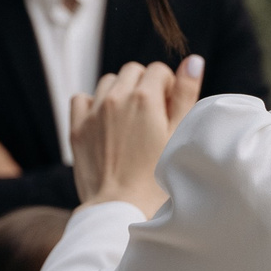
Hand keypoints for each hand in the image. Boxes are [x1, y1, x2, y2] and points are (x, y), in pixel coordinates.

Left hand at [69, 56, 203, 211]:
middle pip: (133, 70)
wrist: (121, 209)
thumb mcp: (180, 135)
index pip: (159, 70)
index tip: (170, 109)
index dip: (168, 87)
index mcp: (145, 97)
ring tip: (130, 121)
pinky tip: (104, 123)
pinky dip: (93, 104)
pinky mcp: (77, 129)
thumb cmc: (158, 178)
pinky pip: (82, 99)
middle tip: (153, 116)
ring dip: (120, 92)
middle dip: (145, 85)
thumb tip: (193, 60)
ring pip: (108, 83)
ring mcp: (94, 112)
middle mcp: (116, 98)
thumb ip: (186, 94)